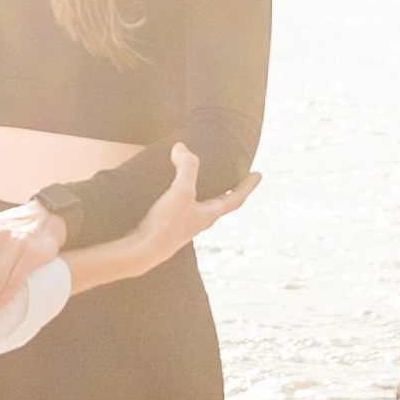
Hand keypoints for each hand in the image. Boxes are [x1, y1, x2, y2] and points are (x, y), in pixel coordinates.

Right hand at [64, 142, 256, 293]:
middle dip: (227, 188)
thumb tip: (182, 147)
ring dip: (203, 191)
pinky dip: (181, 194)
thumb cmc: (166, 225)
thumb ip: (186, 168)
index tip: (259, 174)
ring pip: (199, 204)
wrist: (141, 251)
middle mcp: (198, 220)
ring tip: (201, 179)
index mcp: (209, 214)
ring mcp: (182, 224)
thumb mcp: (181, 192)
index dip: (247, 185)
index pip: (235, 198)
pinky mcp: (166, 224)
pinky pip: (179, 205)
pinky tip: (170, 190)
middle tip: (233, 176)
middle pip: (219, 202)